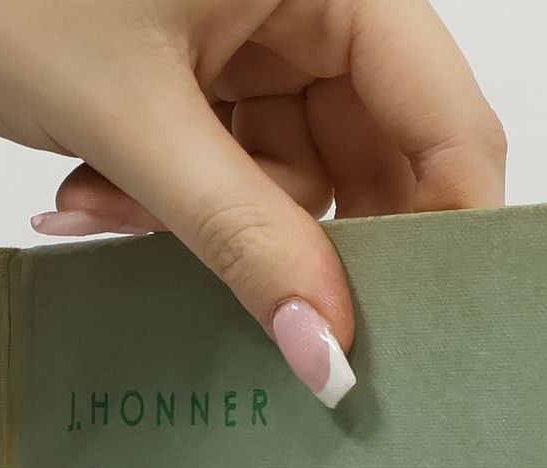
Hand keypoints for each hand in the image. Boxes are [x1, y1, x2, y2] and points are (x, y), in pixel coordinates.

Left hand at [0, 0, 505, 403]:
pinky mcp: (205, 77)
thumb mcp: (134, 121)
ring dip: (218, 230)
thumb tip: (326, 349)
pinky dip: (177, 207)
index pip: (444, 114)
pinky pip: (236, 176)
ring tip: (114, 211)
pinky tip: (100, 194)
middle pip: (378, 157)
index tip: (419, 331)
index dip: (446, 227)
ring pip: (297, 181)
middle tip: (276, 315)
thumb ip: (241, 240)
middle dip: (308, 240)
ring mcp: (256, 39)